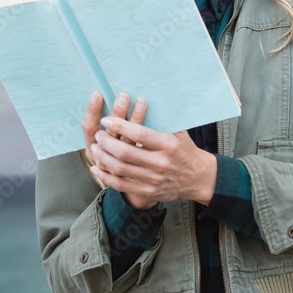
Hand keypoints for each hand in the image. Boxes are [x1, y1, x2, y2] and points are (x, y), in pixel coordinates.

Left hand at [87, 106, 216, 208]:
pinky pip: (121, 185)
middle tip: (98, 134)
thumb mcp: (179, 132)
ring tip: (95, 148)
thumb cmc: (185, 150)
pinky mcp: (148, 191)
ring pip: (120, 168)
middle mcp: (161, 162)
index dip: (120, 126)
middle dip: (107, 142)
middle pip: (126, 152)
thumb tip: (139, 102)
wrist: (197, 177)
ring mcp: (154, 179)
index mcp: (169, 145)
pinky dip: (106, 176)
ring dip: (103, 157)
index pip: (140, 134)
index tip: (107, 120)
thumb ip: (162, 121)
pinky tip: (97, 168)